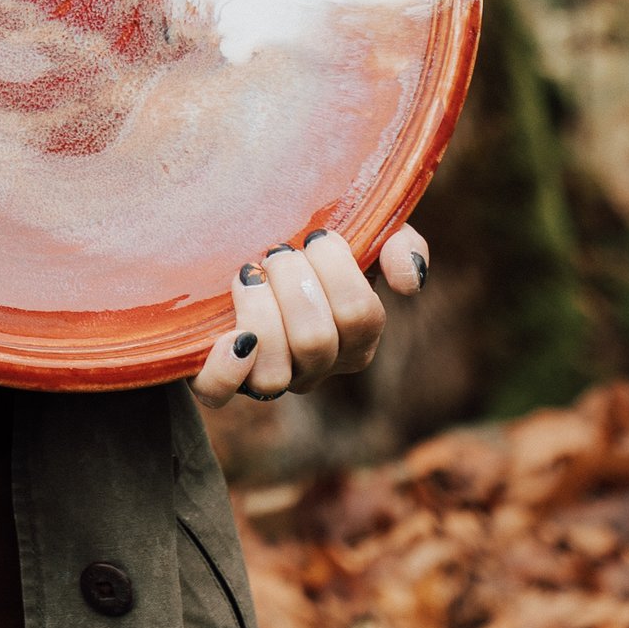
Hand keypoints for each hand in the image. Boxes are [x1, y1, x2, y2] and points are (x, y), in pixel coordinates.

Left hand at [192, 226, 427, 405]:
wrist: (241, 241)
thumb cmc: (308, 245)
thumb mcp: (365, 235)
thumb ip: (399, 245)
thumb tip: (409, 281)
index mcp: (354, 340)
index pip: (361, 316)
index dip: (337, 268)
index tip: (315, 236)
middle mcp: (315, 368)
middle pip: (316, 342)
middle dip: (293, 280)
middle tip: (277, 251)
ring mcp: (268, 378)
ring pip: (273, 374)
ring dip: (259, 311)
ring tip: (248, 274)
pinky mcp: (219, 378)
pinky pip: (220, 392)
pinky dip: (226, 369)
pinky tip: (229, 336)